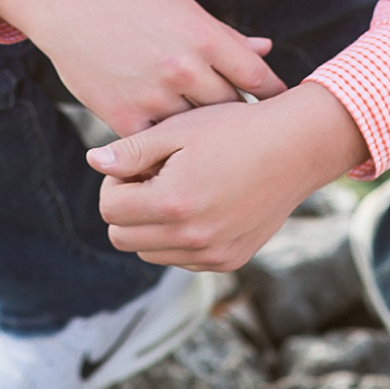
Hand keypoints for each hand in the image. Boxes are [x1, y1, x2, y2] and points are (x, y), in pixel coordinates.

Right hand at [0, 0, 286, 137]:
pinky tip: (170, 146)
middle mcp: (184, 68)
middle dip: (237, 116)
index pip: (257, 77)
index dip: (272, 94)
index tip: (280, 106)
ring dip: (202, 134)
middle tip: (248, 129)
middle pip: (229, 107)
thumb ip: (223, 36)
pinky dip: (165, 144)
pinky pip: (158, 143)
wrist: (66, 0)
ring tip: (213, 142)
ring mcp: (153, 96)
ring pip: (196, 130)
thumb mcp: (182, 7)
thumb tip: (266, 50)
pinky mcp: (123, 118)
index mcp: (204, 36)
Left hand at [88, 81, 366, 271]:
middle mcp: (191, 238)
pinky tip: (200, 202)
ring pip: (150, 253)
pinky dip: (178, 238)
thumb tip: (93, 161)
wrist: (296, 147)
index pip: (109, 208)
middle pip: (123, 238)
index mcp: (173, 202)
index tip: (139, 160)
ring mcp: (212, 254)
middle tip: (153, 174)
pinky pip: (182, 259)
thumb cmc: (236, 128)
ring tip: (177, 186)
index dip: (115, 180)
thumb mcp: (180, 128)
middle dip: (127, 206)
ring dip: (150, 224)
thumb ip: (133, 150)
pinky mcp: (229, 261)